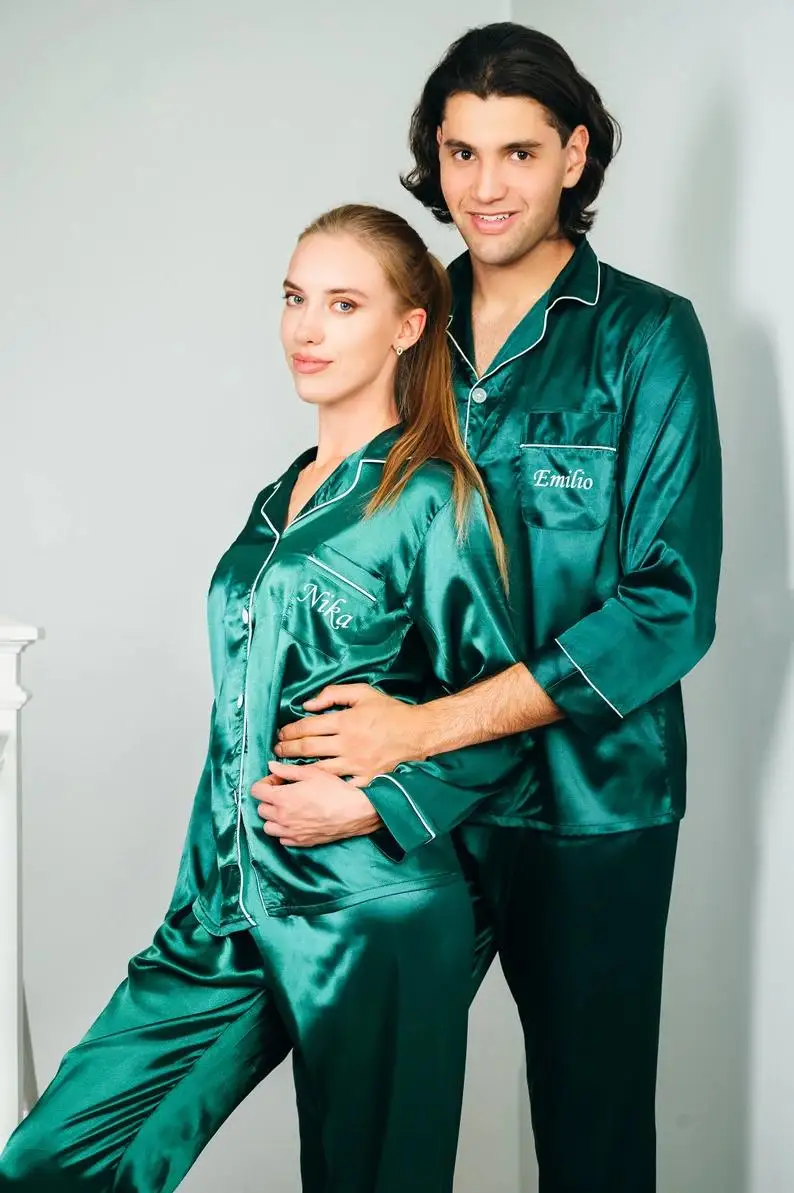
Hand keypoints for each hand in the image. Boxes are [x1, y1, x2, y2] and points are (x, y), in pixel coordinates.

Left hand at [251, 761, 381, 846]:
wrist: (354, 812)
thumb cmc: (334, 790)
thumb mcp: (311, 773)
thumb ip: (287, 770)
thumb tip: (271, 766)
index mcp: (282, 798)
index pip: (256, 791)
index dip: (265, 783)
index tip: (278, 780)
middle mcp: (282, 817)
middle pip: (261, 809)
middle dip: (269, 799)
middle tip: (284, 792)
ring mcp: (290, 832)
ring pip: (268, 827)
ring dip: (273, 817)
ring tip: (288, 809)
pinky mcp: (301, 842)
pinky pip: (282, 839)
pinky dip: (284, 831)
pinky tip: (296, 822)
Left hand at [273, 684, 426, 780]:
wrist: (418, 733)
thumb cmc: (390, 711)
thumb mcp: (363, 693)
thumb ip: (333, 694)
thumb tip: (308, 704)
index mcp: (345, 721)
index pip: (308, 726)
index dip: (290, 731)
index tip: (281, 734)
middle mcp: (347, 744)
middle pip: (308, 748)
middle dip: (287, 749)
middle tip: (277, 749)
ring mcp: (355, 764)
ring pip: (318, 768)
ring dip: (298, 768)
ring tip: (286, 768)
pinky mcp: (365, 779)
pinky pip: (339, 784)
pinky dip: (323, 786)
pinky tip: (311, 785)